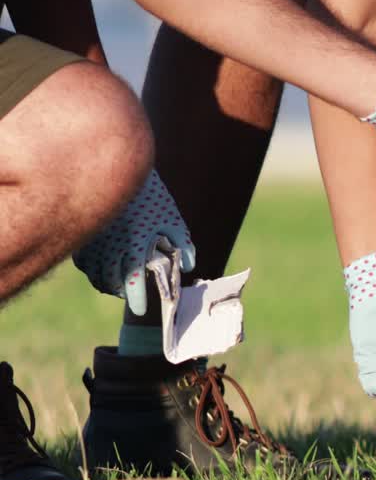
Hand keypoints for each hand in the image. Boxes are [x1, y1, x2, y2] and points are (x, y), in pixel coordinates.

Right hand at [73, 171, 195, 315]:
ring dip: (107, 283)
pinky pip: (83, 262)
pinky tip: (102, 269)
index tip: (142, 311)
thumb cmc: (151, 196)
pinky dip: (92, 270)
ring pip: (94, 274)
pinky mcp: (83, 234)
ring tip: (119, 285)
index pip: (132, 279)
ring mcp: (93, 240)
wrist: (119, 168)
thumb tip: (188, 268)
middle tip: (132, 295)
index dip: (137, 298)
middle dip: (122, 292)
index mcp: (134, 242)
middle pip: (111, 281)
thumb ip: (182, 243)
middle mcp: (110, 245)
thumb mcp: (172, 217)